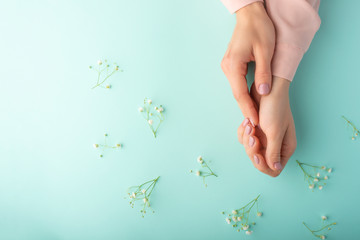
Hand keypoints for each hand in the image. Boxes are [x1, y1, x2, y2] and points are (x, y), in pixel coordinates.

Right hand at [221, 2, 274, 125]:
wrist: (250, 14)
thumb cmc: (258, 28)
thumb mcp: (265, 51)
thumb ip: (263, 73)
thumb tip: (263, 93)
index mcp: (233, 65)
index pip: (240, 94)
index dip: (249, 109)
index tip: (257, 121)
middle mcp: (227, 67)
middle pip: (236, 94)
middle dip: (246, 109)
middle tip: (256, 124)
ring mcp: (227, 66)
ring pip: (236, 89)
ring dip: (244, 103)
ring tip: (255, 116)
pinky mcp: (231, 65)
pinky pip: (236, 83)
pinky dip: (243, 94)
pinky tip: (250, 101)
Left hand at [237, 77, 296, 176]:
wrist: (267, 87)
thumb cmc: (274, 108)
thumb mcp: (274, 132)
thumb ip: (273, 152)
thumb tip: (275, 169)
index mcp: (285, 147)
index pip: (274, 169)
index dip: (262, 165)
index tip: (257, 153)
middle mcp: (275, 145)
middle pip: (259, 161)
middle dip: (252, 149)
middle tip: (252, 133)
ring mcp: (264, 138)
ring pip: (249, 150)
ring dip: (246, 138)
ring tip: (250, 123)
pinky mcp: (255, 130)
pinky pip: (244, 139)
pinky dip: (243, 131)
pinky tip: (247, 121)